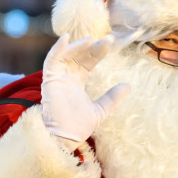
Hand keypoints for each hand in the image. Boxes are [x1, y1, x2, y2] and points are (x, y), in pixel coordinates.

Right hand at [41, 34, 130, 150]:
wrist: (65, 138)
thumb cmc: (78, 127)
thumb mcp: (101, 109)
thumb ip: (112, 97)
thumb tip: (128, 86)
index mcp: (76, 83)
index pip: (86, 63)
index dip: (97, 53)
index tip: (109, 44)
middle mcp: (65, 78)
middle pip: (77, 56)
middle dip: (90, 47)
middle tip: (106, 40)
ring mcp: (57, 78)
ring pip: (65, 55)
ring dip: (77, 46)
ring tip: (91, 39)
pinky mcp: (49, 80)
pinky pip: (51, 60)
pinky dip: (57, 49)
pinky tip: (66, 38)